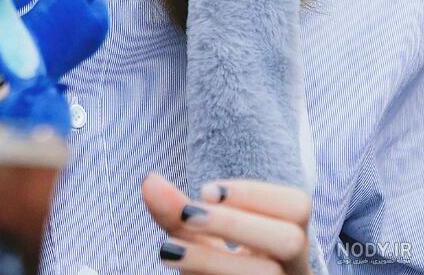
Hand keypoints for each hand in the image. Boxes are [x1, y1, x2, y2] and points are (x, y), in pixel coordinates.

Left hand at [142, 173, 312, 274]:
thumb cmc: (221, 268)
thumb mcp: (202, 238)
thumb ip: (178, 211)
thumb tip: (149, 182)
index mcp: (289, 240)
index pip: (298, 205)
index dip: (254, 193)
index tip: (205, 190)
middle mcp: (296, 269)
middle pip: (290, 239)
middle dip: (235, 223)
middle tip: (188, 215)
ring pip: (267, 274)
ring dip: (211, 259)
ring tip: (168, 250)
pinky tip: (180, 270)